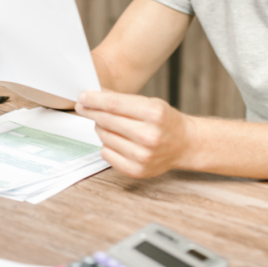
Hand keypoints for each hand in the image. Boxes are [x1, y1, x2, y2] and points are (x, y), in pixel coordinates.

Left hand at [76, 91, 195, 177]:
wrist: (184, 144)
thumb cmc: (166, 121)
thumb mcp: (150, 103)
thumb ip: (123, 100)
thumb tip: (95, 95)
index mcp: (154, 114)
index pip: (114, 104)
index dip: (94, 100)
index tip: (83, 97)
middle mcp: (149, 136)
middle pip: (107, 120)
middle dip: (91, 112)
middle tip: (83, 107)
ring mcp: (142, 155)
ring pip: (104, 137)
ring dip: (100, 128)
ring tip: (107, 124)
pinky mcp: (136, 170)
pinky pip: (107, 154)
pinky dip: (106, 144)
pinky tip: (115, 139)